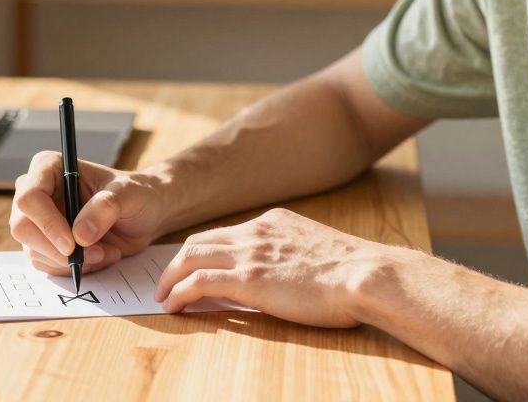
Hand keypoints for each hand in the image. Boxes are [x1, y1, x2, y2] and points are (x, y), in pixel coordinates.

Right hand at [10, 150, 165, 274]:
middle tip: (92, 255)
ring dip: (71, 261)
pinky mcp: (47, 244)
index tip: (71, 244)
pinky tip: (99, 256)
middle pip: (22, 227)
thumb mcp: (128, 194)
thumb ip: (105, 208)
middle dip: (56, 249)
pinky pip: (46, 265)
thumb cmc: (136, 194)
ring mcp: (40, 220)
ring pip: (34, 251)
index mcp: (50, 168)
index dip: (46, 223)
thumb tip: (80, 236)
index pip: (29, 197)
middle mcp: (38, 193)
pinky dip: (74, 268)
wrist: (144, 214)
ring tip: (105, 251)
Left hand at [154, 208, 395, 327]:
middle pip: (200, 240)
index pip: (227, 232)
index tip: (195, 265)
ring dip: (170, 277)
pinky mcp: (247, 279)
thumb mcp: (317, 251)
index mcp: (275, 222)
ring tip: (162, 295)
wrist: (365, 275)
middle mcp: (257, 231)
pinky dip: (179, 293)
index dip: (206, 250)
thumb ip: (292, 256)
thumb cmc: (354, 272)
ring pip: (191, 256)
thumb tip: (281, 276)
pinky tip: (172, 306)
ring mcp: (250, 253)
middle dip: (178, 260)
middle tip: (167, 279)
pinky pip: (198, 282)